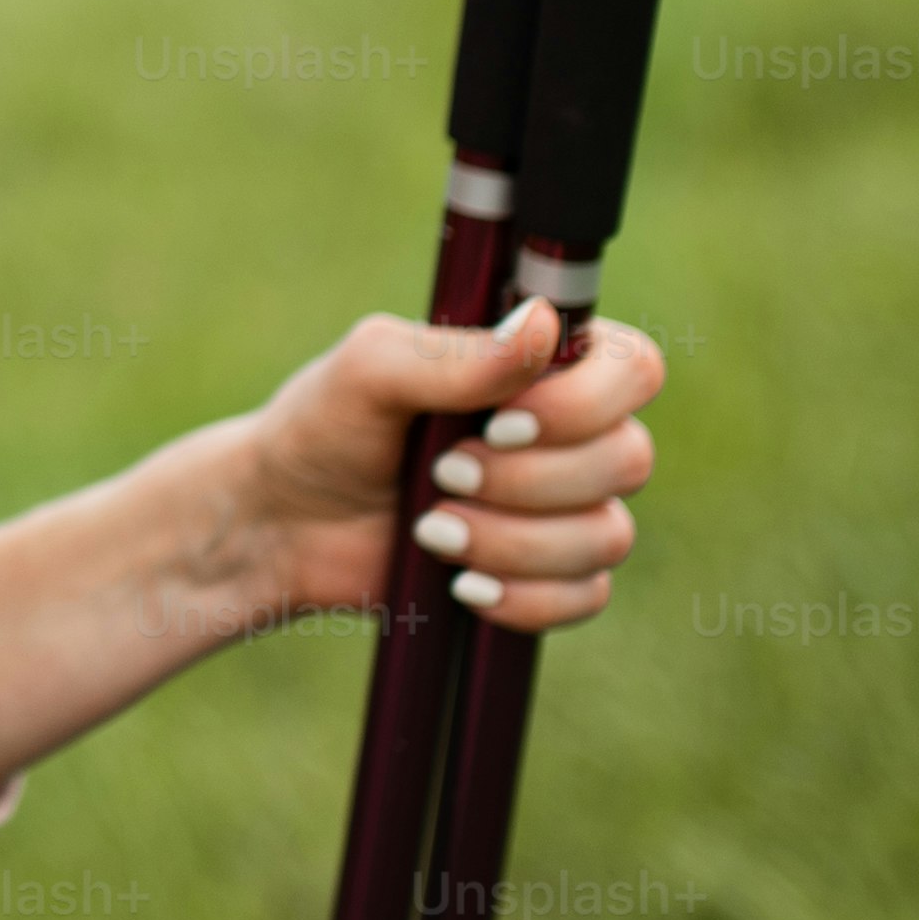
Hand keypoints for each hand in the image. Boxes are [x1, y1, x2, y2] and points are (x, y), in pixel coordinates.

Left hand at [235, 298, 663, 634]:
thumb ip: (455, 354)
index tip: (497, 423)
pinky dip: (525, 597)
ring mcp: (566, 506)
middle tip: (442, 474)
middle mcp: (569, 431)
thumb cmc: (324, 428)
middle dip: (527, 481)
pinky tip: (462, 586)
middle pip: (629, 458)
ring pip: (608, 535)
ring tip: (430, 531)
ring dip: (513, 541)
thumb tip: (543, 322)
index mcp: (541, 363)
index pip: (634, 368)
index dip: (583, 404)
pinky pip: (587, 595)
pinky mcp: (549, 574)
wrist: (284, 525)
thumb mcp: (369, 372)